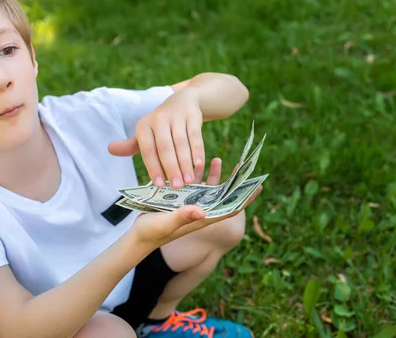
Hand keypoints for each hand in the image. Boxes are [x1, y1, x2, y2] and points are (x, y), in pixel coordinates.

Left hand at [108, 91, 204, 189]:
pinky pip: (195, 137)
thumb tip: (110, 149)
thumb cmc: (160, 125)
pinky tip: (199, 165)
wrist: (182, 101)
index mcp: (144, 126)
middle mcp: (158, 119)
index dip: (153, 168)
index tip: (159, 185)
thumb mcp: (145, 133)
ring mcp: (176, 117)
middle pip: (165, 148)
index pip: (147, 150)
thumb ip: (130, 145)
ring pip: (181, 144)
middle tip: (177, 187)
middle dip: (171, 168)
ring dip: (185, 164)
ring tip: (189, 181)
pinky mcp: (192, 117)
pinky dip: (197, 151)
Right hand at [130, 158, 262, 248]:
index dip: (244, 198)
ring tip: (219, 159)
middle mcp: (199, 211)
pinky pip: (192, 185)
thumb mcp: (167, 224)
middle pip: (222, 196)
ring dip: (215, 176)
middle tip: (244, 168)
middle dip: (233, 183)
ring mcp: (189, 206)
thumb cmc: (153, 233)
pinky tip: (198, 163)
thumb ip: (183, 216)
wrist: (138, 237)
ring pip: (208, 188)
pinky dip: (197, 175)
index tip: (257, 186)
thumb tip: (203, 211)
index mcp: (201, 219)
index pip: (229, 208)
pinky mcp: (178, 200)